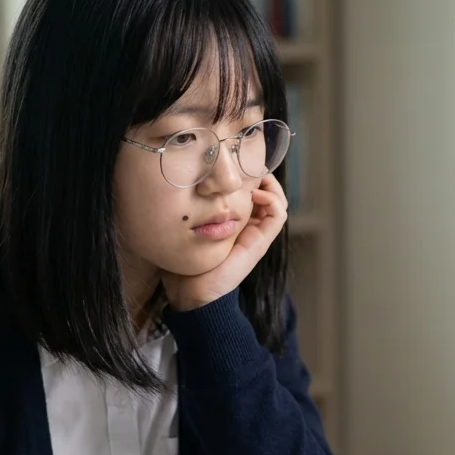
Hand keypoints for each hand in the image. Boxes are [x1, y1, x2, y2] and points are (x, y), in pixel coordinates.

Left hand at [162, 174, 288, 310]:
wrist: (191, 292)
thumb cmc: (184, 262)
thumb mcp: (185, 228)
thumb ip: (186, 211)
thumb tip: (176, 186)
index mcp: (234, 223)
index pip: (249, 193)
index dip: (246, 175)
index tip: (233, 162)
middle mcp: (248, 227)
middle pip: (266, 193)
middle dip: (259, 175)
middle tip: (245, 163)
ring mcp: (256, 235)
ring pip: (277, 201)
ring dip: (270, 185)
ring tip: (254, 176)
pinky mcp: (260, 243)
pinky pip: (278, 215)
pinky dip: (273, 200)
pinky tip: (256, 194)